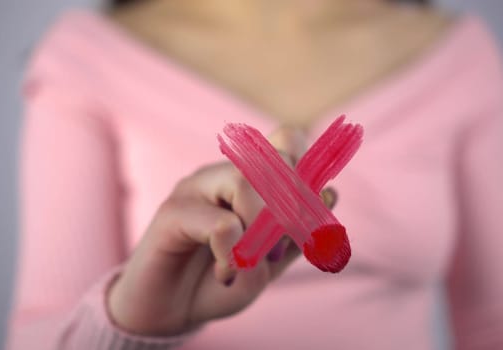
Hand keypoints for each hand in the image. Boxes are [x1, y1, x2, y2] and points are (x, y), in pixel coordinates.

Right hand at [107, 127, 336, 335]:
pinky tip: (225, 271)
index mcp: (248, 178)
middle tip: (278, 249)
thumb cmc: (219, 281)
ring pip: (245, 181)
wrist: (170, 311)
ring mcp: (194, 188)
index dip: (308, 172)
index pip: (288, 138)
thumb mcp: (270, 262)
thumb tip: (332, 192)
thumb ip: (299, 232)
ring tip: (250, 261)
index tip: (305, 223)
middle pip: (274, 157)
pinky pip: (221, 222)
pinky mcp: (171, 213)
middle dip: (291, 209)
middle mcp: (221, 173)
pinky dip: (234, 253)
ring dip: (262, 230)